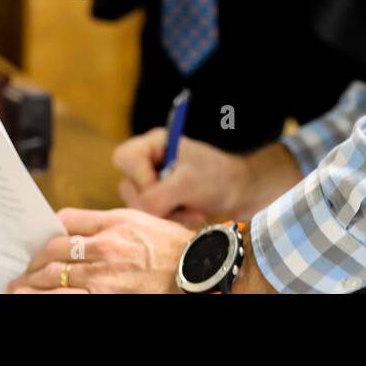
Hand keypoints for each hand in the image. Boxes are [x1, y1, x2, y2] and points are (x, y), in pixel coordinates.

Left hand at [6, 207, 192, 293]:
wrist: (195, 268)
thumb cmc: (170, 245)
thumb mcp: (137, 220)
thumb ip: (104, 222)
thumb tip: (71, 227)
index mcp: (112, 224)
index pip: (66, 223)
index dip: (47, 234)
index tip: (39, 246)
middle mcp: (104, 249)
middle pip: (54, 252)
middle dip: (32, 264)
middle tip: (21, 273)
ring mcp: (104, 277)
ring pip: (54, 277)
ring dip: (30, 284)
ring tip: (18, 289)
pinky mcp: (106, 298)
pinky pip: (67, 298)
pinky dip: (47, 297)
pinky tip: (34, 298)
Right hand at [112, 130, 302, 223]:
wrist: (242, 192)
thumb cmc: (218, 178)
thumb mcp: (187, 184)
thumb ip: (157, 197)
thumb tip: (140, 212)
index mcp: (153, 144)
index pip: (124, 158)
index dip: (140, 177)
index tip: (163, 186)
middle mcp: (148, 161)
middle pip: (128, 186)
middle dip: (155, 203)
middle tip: (181, 205)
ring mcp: (152, 182)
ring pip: (138, 206)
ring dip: (165, 215)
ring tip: (192, 212)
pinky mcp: (160, 200)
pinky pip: (150, 217)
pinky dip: (170, 221)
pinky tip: (191, 216)